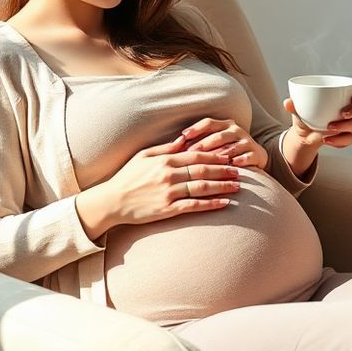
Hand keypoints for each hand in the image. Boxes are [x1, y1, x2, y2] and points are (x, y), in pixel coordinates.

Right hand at [102, 135, 240, 227]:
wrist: (112, 201)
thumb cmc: (126, 177)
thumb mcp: (143, 156)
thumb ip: (165, 148)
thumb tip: (184, 140)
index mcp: (164, 160)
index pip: (196, 155)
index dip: (215, 155)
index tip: (228, 156)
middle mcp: (169, 175)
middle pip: (203, 170)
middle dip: (224, 170)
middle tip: (239, 171)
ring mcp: (169, 193)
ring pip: (202, 187)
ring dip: (222, 186)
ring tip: (237, 186)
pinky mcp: (168, 209)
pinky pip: (194, 206)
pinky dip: (211, 204)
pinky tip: (224, 203)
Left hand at [180, 117, 269, 170]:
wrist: (254, 159)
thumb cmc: (225, 153)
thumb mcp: (213, 144)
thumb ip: (196, 143)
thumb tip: (172, 146)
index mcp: (224, 124)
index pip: (208, 123)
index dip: (196, 129)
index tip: (182, 137)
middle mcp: (236, 130)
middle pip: (218, 135)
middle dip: (204, 145)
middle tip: (191, 154)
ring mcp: (247, 141)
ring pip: (231, 146)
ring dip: (220, 155)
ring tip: (208, 164)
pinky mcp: (257, 153)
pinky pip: (247, 156)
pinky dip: (239, 161)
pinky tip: (231, 166)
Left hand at [284, 90, 351, 148]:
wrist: (304, 133)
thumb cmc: (306, 115)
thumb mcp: (299, 110)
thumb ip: (294, 105)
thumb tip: (287, 102)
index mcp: (344, 100)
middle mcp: (350, 113)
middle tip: (341, 115)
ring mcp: (349, 127)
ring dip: (344, 128)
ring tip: (328, 129)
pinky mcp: (345, 138)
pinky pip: (348, 140)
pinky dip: (338, 141)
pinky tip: (327, 140)